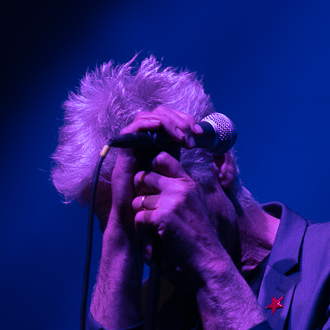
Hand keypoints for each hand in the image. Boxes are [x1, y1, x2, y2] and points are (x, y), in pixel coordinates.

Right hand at [106, 105, 203, 232]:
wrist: (136, 216)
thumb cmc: (155, 200)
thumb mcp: (175, 176)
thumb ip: (184, 160)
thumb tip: (204, 145)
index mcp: (159, 144)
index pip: (171, 119)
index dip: (186, 121)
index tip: (200, 135)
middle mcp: (146, 140)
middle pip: (160, 113)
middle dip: (179, 120)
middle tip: (192, 134)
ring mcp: (134, 144)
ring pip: (148, 116)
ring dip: (168, 122)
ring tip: (181, 137)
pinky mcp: (125, 149)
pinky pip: (134, 127)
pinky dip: (149, 124)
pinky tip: (162, 129)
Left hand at [131, 152, 229, 285]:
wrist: (207, 256)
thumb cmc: (198, 233)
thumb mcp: (194, 203)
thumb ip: (179, 189)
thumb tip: (153, 177)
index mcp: (188, 182)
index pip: (162, 158)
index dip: (150, 168)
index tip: (150, 183)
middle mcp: (180, 188)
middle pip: (144, 177)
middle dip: (141, 194)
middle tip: (149, 210)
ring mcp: (171, 201)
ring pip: (138, 200)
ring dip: (141, 215)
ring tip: (154, 226)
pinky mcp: (162, 217)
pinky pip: (139, 217)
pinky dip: (143, 229)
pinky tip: (155, 235)